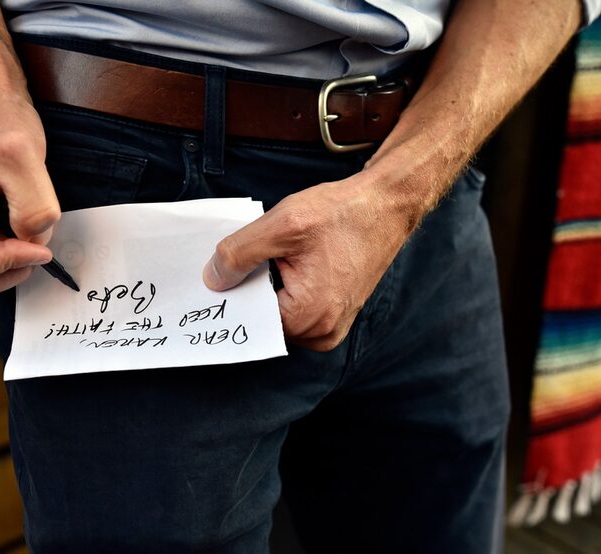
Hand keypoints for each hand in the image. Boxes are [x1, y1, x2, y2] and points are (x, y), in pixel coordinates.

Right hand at [0, 87, 59, 303]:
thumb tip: (36, 242)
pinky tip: (11, 222)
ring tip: (20, 222)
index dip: (7, 264)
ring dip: (4, 262)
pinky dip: (1, 253)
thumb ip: (34, 204)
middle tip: (36, 240)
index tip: (41, 247)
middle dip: (5, 267)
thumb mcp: (22, 153)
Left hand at [203, 172, 419, 351]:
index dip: (232, 292)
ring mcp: (331, 327)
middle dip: (250, 289)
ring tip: (277, 256)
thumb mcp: (282, 225)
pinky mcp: (335, 315)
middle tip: (248, 257)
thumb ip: (239, 254)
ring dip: (269, 287)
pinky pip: (296, 309)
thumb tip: (213, 280)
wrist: (386, 206)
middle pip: (264, 317)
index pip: (249, 317)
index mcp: (307, 318)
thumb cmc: (342, 213)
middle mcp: (321, 332)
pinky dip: (285, 288)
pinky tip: (288, 261)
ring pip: (279, 313)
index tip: (219, 273)